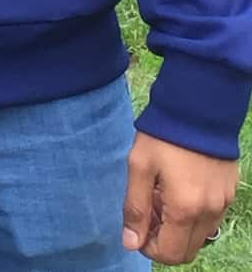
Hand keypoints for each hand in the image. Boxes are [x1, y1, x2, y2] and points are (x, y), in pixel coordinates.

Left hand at [121, 131, 236, 263]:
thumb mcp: (140, 167)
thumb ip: (136, 208)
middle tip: (149, 211)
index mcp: (185, 209)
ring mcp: (223, 203)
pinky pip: (211, 219)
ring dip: (179, 229)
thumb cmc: (163, 135)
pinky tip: (179, 189)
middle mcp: (209, 213)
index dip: (148, 246)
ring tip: (162, 197)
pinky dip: (194, 216)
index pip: (169, 253)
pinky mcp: (229, 192)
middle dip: (164, 239)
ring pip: (200, 236)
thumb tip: (131, 243)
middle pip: (187, 250)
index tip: (137, 227)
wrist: (197, 106)